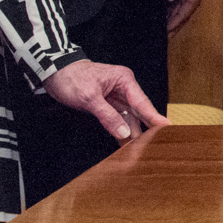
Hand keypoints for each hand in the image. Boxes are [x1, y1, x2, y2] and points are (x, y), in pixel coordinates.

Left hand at [45, 60, 170, 142]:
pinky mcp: (107, 105)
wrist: (54, 73)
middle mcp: (123, 88)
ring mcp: (116, 97)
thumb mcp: (89, 98)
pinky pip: (118, 120)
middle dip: (145, 128)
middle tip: (155, 144)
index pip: (142, 102)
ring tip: (139, 149)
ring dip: (132, 132)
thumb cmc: (72, 77)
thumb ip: (107, 116)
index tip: (168, 126)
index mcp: (124, 80)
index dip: (154, 116)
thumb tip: (124, 133)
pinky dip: (121, 131)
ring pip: (129, 118)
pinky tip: (125, 143)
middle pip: (138, 111)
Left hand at [164, 0, 207, 31]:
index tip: (168, 29)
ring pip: (184, 0)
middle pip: (189, 4)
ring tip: (161, 28)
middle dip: (177, 21)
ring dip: (174, 14)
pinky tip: (162, 10)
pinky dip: (171, 3)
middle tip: (164, 36)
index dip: (181, 17)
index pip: (192, 2)